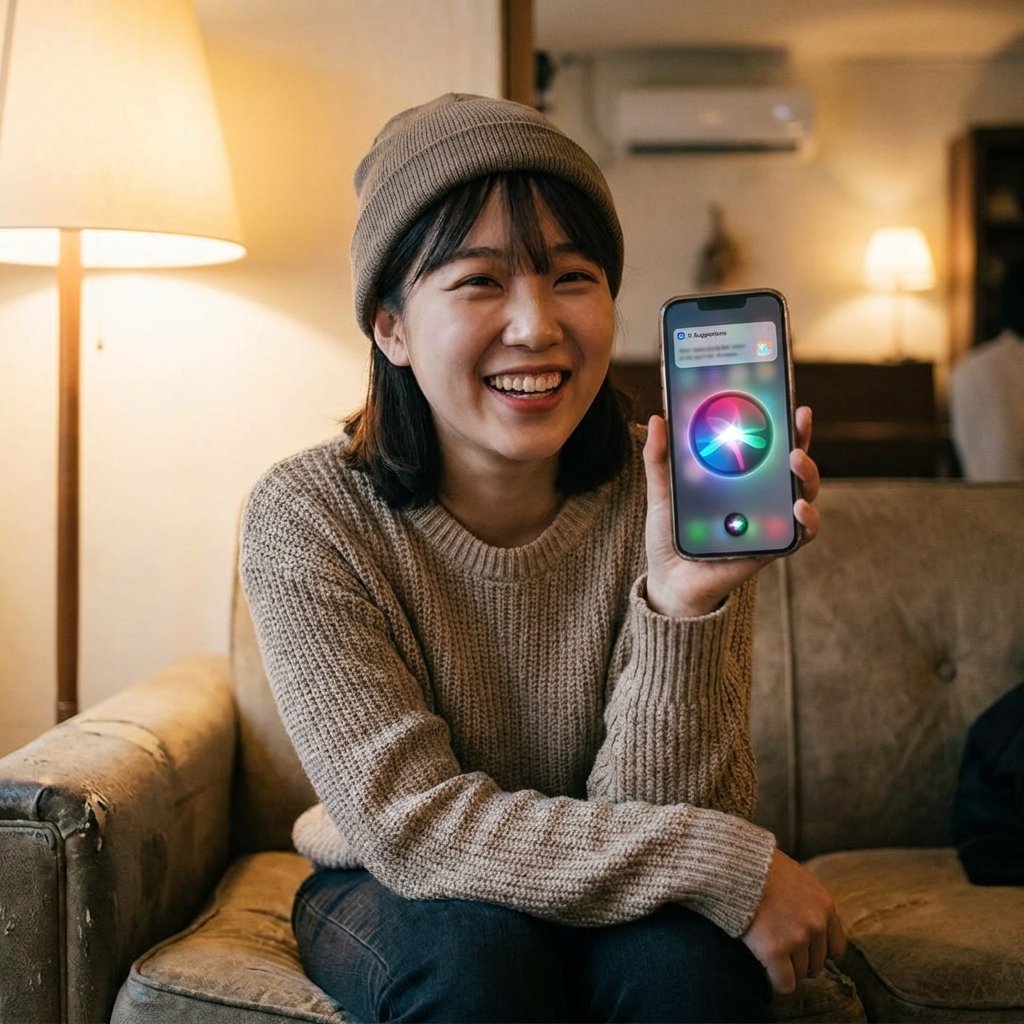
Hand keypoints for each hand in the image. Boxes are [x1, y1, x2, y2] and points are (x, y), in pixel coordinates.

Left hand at [642, 406, 820, 617]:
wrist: (670, 581)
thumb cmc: (672, 535)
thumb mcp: (662, 492)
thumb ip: (659, 459)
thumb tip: (656, 419)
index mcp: (739, 478)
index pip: (767, 444)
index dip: (781, 422)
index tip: (788, 399)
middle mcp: (760, 496)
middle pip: (793, 463)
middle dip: (802, 438)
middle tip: (799, 418)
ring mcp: (768, 520)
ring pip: (804, 492)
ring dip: (808, 473)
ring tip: (795, 460)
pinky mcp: (771, 547)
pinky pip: (801, 533)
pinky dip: (807, 520)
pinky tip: (799, 507)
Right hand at [742, 848, 845, 993]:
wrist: (733, 863)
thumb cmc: (758, 867)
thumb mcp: (793, 877)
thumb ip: (806, 900)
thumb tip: (804, 919)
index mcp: (825, 905)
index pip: (836, 948)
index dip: (815, 951)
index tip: (799, 948)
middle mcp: (816, 924)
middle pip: (817, 964)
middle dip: (799, 961)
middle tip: (778, 950)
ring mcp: (797, 938)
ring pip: (799, 975)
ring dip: (785, 969)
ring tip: (767, 955)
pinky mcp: (775, 951)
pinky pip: (784, 983)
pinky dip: (775, 981)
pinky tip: (764, 969)